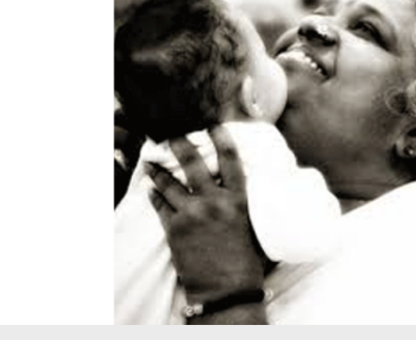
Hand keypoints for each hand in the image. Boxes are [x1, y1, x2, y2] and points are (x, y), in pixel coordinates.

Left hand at [146, 126, 265, 301]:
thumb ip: (254, 207)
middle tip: (172, 134)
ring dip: (158, 170)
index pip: (229, 159)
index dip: (220, 138)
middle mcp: (213, 201)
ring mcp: (191, 214)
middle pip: (193, 163)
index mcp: (238, 199)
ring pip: (169, 183)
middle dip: (179, 144)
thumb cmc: (248, 263)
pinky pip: (159, 205)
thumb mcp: (258, 228)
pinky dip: (154, 195)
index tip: (212, 125)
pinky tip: (150, 188)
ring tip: (151, 161)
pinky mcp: (174, 229)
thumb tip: (265, 195)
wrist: (227, 290)